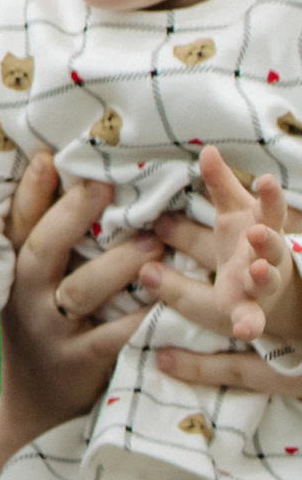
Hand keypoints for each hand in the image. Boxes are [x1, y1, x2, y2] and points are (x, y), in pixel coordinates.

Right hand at [1, 149, 153, 436]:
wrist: (37, 405)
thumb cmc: (45, 331)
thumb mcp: (29, 290)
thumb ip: (45, 248)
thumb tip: (72, 182)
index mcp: (15, 274)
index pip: (18, 224)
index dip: (31, 191)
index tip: (48, 156)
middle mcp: (26, 299)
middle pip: (42, 249)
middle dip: (72, 214)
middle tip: (106, 187)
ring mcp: (50, 331)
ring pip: (81, 290)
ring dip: (119, 264)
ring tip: (156, 242)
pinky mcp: (79, 362)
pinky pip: (114, 336)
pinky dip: (140, 318)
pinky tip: (166, 301)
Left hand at [145, 147, 301, 376]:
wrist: (266, 291)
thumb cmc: (244, 243)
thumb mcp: (233, 212)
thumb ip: (221, 183)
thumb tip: (207, 149)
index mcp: (261, 226)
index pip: (269, 209)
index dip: (270, 196)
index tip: (266, 181)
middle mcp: (266, 254)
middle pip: (272, 245)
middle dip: (268, 238)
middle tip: (258, 231)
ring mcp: (261, 283)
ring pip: (266, 278)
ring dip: (263, 274)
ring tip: (258, 269)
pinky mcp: (251, 309)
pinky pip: (252, 318)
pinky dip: (249, 323)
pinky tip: (245, 330)